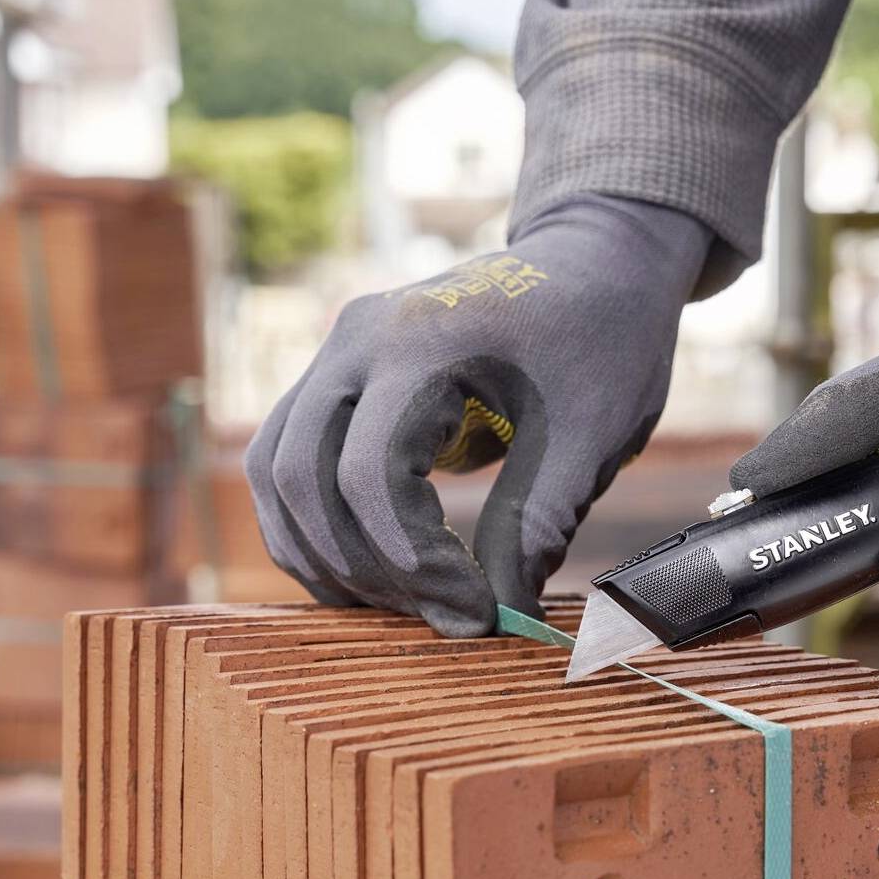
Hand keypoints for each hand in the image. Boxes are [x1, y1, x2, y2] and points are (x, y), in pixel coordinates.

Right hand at [245, 195, 712, 634]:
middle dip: (361, 566)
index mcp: (422, 339)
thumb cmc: (603, 337)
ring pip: (276, 470)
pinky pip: (287, 460)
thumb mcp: (590, 434)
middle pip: (301, 474)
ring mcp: (336, 352)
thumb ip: (536, 523)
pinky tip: (370, 574)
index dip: (412, 560)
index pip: (371, 472)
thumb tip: (498, 616)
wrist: (595, 261)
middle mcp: (357, 338)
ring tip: (398, 606)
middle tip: (440, 615)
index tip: (477, 610)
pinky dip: (312, 524)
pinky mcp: (336, 377)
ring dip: (321, 552)